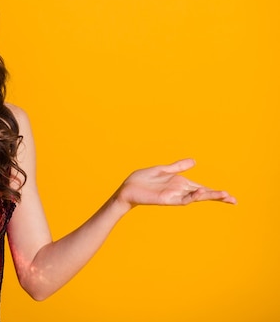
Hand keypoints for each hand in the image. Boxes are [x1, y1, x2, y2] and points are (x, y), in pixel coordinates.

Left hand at [115, 159, 236, 210]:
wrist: (127, 188)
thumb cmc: (142, 180)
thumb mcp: (163, 170)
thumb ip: (178, 167)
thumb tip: (194, 161)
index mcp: (180, 183)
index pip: (202, 187)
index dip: (215, 191)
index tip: (229, 196)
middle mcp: (180, 190)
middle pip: (203, 193)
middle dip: (218, 196)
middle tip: (234, 200)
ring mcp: (174, 195)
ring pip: (196, 196)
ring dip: (209, 196)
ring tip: (225, 196)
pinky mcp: (167, 199)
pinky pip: (181, 199)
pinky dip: (191, 196)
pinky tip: (200, 193)